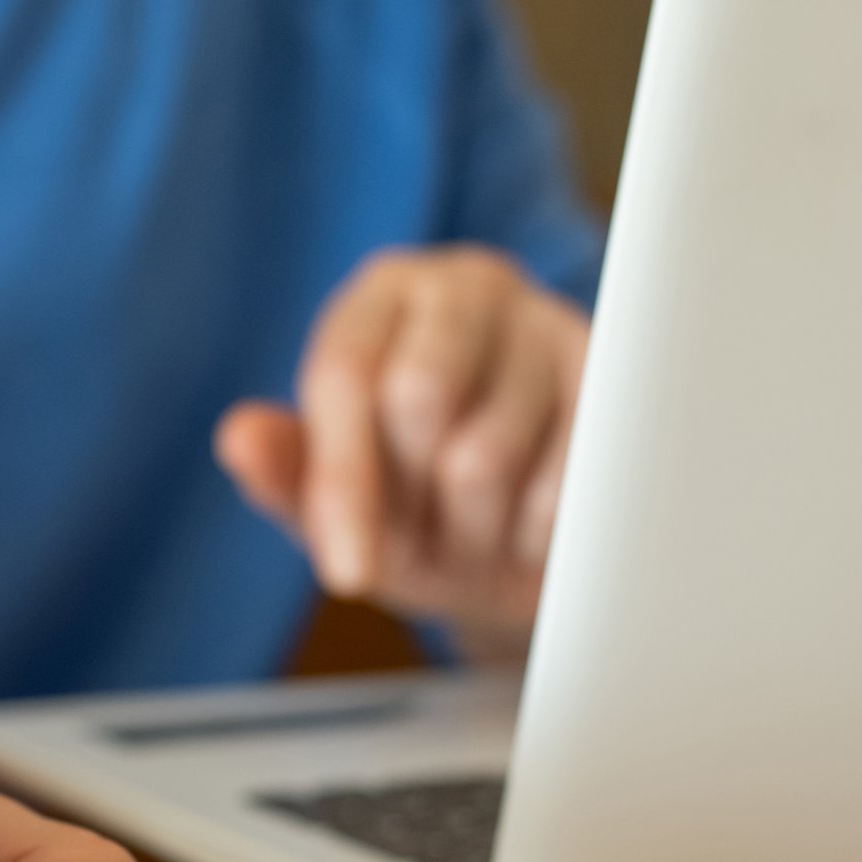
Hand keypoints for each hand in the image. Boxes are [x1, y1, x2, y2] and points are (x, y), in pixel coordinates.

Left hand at [216, 246, 589, 655]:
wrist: (529, 548)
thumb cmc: (417, 509)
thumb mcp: (340, 503)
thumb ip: (285, 473)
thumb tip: (238, 438)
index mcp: (381, 297)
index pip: (345, 376)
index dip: (342, 483)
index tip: (348, 575)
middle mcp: (467, 285)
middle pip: (419, 393)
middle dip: (415, 495)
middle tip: (429, 530)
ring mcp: (551, 322)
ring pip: (490, 451)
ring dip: (474, 526)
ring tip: (479, 527)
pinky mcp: (623, 381)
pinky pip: (565, 483)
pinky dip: (536, 531)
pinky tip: (533, 525)